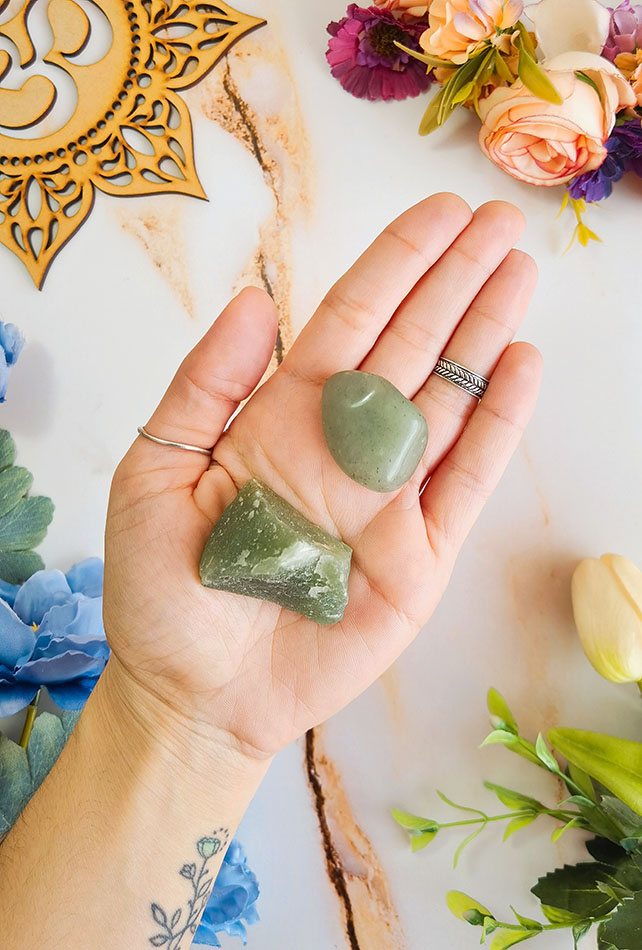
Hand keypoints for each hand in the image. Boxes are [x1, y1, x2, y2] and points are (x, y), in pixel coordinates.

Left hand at [104, 194, 541, 759]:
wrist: (196, 693)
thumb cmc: (165, 590)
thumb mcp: (156, 474)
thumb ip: (202, 387)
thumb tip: (251, 302)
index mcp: (282, 417)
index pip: (350, 322)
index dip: (396, 265)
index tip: (440, 215)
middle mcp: (343, 446)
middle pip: (411, 346)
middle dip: (456, 281)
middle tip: (502, 222)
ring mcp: (388, 498)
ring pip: (447, 400)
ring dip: (484, 335)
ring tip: (519, 274)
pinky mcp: (419, 556)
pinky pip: (467, 479)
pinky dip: (497, 424)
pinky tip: (521, 365)